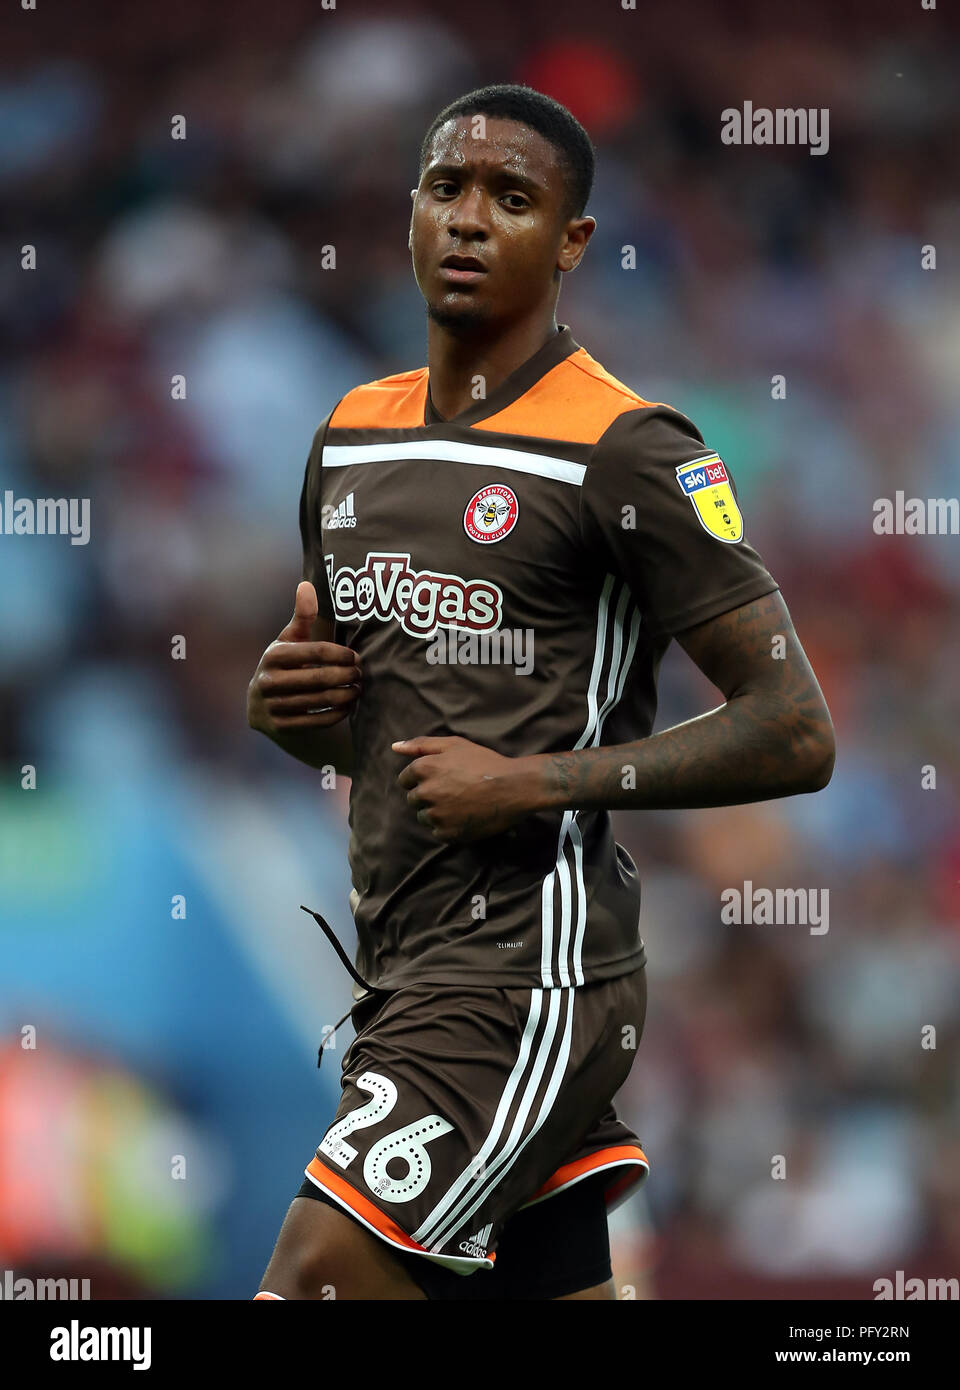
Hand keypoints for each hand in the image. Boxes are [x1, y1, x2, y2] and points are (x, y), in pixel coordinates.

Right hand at [248, 581, 361, 734]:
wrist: (260, 703)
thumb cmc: (285, 663)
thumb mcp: (289, 639)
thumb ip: (302, 616)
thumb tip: (306, 585)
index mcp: (273, 655)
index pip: (315, 652)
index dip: (340, 654)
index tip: (355, 656)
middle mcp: (268, 681)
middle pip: (319, 678)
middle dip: (346, 675)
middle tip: (361, 673)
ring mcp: (273, 706)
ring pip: (320, 700)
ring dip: (346, 695)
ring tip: (358, 688)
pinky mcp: (280, 727)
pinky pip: (316, 721)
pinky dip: (337, 713)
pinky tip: (348, 705)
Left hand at [392, 735, 534, 842]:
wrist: (514, 787)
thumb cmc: (484, 762)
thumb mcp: (454, 745)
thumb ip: (421, 744)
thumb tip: (394, 747)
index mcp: (424, 769)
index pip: (405, 780)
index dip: (422, 779)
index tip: (440, 779)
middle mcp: (426, 792)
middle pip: (414, 800)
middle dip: (428, 796)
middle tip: (453, 791)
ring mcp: (436, 815)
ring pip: (424, 817)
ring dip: (436, 812)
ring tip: (460, 804)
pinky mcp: (448, 833)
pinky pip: (438, 832)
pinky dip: (448, 827)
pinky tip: (465, 816)